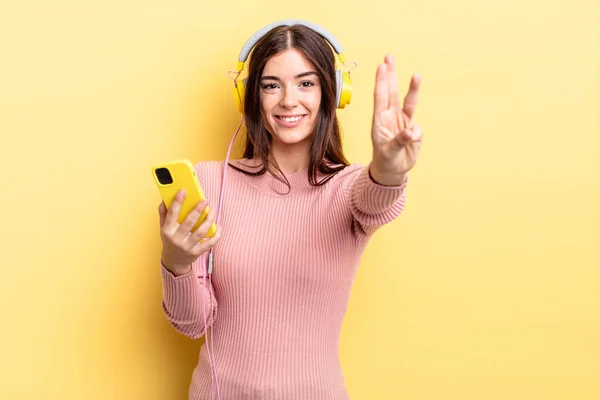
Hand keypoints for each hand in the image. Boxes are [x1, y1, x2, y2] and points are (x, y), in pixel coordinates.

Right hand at [158, 190, 221, 275]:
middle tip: (205, 200)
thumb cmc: (169, 240)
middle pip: (189, 222)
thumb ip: (164, 214)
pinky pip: (209, 244)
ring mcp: (187, 247)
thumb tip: (165, 199)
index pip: (172, 214)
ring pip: (201, 232)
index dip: (178, 202)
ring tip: (213, 211)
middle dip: (198, 210)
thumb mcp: (163, 228)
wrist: (173, 262)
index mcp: (167, 231)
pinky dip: (216, 235)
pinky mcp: (196, 253)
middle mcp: (177, 239)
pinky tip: (219, 227)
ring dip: (209, 221)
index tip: (183, 191)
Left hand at [371, 54, 422, 179]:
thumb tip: (410, 132)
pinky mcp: (412, 129)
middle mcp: (390, 117)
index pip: (380, 97)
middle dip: (391, 74)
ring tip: (416, 74)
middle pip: (391, 92)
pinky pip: (417, 125)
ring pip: (407, 101)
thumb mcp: (389, 153)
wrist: (393, 170)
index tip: (381, 67)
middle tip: (389, 56)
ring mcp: (402, 121)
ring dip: (411, 88)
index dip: (381, 82)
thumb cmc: (386, 160)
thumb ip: (399, 142)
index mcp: (379, 121)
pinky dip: (416, 132)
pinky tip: (411, 141)